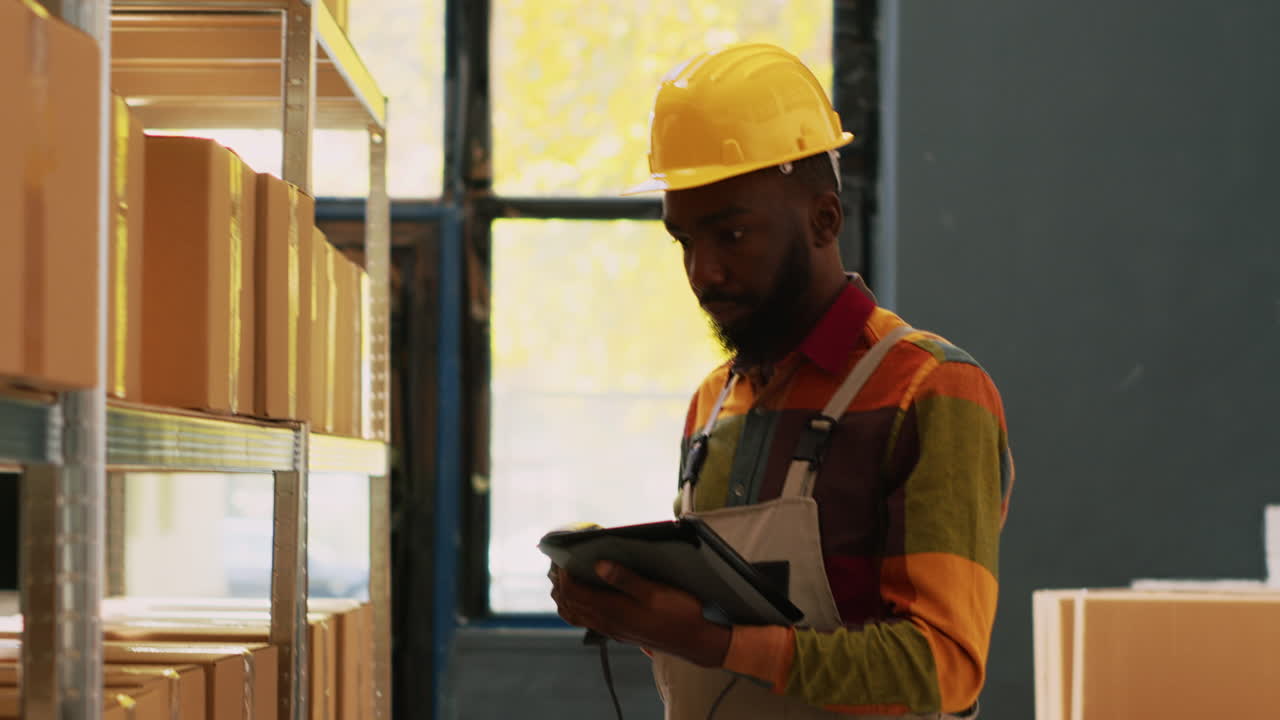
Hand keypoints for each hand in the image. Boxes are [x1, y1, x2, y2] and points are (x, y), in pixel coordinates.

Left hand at [549, 561, 731, 667]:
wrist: (695, 641)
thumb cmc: (679, 614)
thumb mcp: (655, 591)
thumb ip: (625, 578)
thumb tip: (598, 565)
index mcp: (613, 610)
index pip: (574, 593)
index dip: (564, 576)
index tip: (561, 559)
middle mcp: (607, 622)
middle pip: (570, 605)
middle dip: (559, 585)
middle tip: (556, 566)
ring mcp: (613, 629)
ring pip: (577, 616)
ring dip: (565, 599)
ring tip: (563, 581)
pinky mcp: (620, 632)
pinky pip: (588, 621)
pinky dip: (577, 609)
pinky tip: (584, 599)